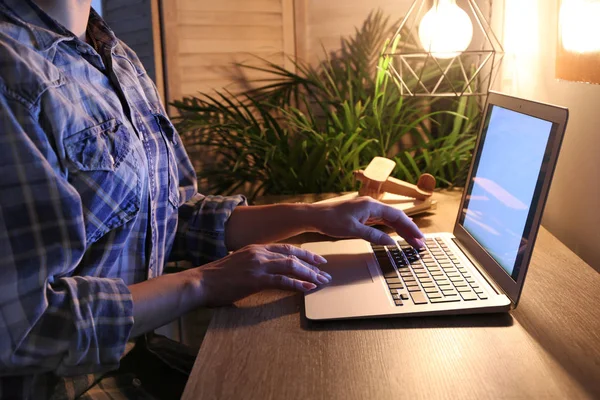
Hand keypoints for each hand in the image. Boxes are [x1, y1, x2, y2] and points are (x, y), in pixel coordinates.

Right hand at [196, 244, 330, 306]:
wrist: (201, 282)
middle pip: (293, 255)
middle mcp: (259, 252)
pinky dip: (297, 285)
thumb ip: (255, 263)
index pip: (286, 248)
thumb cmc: (217, 277)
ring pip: (291, 266)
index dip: (304, 253)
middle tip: (325, 272)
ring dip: (309, 274)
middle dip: (312, 263)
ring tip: (321, 282)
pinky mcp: (256, 279)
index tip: (317, 259)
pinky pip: (282, 281)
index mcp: (256, 248)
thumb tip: (270, 271)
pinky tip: (307, 289)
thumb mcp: (239, 263)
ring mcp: (258, 265)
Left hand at [309, 197, 424, 247]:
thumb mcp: (353, 230)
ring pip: (389, 219)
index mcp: (372, 205)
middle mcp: (371, 204)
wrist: (314, 216)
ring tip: (412, 241)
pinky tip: (396, 235)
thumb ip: (373, 236)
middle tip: (420, 243)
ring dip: (401, 230)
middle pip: (396, 217)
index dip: (410, 228)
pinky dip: (390, 228)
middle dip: (409, 230)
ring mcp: (367, 209)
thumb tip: (391, 242)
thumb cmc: (330, 221)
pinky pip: (381, 221)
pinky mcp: (362, 214)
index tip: (419, 239)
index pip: (397, 216)